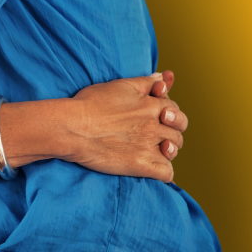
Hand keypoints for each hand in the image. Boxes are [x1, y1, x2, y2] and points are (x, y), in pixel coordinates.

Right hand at [68, 72, 186, 182]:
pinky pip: (167, 173)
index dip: (168, 112)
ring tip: (154, 149)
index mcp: (150, 105)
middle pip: (178, 131)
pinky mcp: (141, 166)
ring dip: (168, 150)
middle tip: (155, 134)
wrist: (73, 127)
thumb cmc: (91, 103)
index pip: (175, 109)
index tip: (157, 115)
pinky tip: (152, 167)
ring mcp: (149, 146)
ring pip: (174, 151)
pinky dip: (164, 172)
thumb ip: (145, 82)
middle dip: (171, 132)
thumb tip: (163, 77)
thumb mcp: (119, 86)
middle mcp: (154, 125)